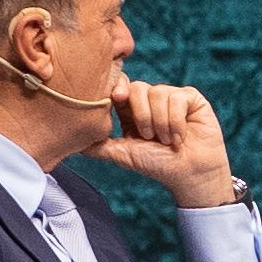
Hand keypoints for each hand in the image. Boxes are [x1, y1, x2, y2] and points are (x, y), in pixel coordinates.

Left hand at [92, 79, 238, 211]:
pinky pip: (177, 98)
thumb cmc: (157, 165)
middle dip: (141, 115)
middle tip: (148, 137)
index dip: (117, 87)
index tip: (116, 98)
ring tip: (166, 141)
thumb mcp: (122, 154)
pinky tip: (180, 136)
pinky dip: (176, 121)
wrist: (189, 175)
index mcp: (131, 110)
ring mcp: (172, 97)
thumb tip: (71, 142)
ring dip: (160, 123)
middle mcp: (151, 100)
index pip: (120, 87)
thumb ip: (97, 146)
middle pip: (137, 88)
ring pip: (158, 93)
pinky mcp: (191, 99)